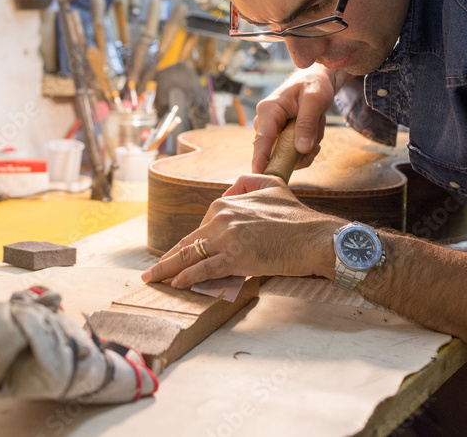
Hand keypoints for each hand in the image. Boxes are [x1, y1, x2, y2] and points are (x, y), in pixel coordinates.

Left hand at [140, 173, 344, 287]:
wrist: (315, 237)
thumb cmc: (297, 216)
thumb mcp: (271, 185)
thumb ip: (246, 183)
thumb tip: (228, 193)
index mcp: (226, 204)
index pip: (200, 227)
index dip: (189, 244)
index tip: (177, 256)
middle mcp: (222, 218)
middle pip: (188, 242)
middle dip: (168, 259)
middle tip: (151, 271)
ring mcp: (227, 238)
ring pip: (189, 256)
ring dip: (167, 270)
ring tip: (153, 279)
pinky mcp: (235, 258)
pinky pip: (204, 269)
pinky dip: (187, 277)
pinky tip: (176, 283)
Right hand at [251, 64, 338, 173]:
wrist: (315, 81)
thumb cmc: (313, 85)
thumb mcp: (314, 100)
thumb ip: (307, 124)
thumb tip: (301, 149)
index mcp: (269, 110)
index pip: (262, 138)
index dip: (260, 158)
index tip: (257, 174)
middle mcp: (266, 122)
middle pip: (277, 151)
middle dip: (300, 148)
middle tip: (318, 132)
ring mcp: (272, 132)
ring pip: (288, 154)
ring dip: (308, 144)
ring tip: (317, 123)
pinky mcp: (280, 138)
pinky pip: (294, 153)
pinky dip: (308, 145)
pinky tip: (315, 130)